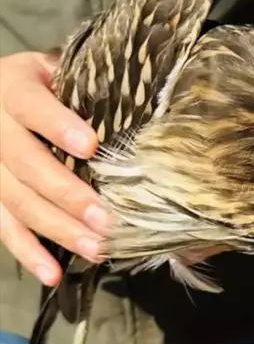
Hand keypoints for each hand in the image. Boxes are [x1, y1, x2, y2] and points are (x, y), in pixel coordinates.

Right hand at [0, 52, 110, 286]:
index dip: (58, 126)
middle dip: (68, 195)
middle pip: (26, 164)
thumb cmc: (42, 81)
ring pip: (16, 202)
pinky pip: (3, 227)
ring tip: (96, 249)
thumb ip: (88, 84)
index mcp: (11, 87)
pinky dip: (27, 253)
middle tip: (107, 219)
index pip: (31, 106)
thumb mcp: (58, 68)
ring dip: (56, 229)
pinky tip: (53, 274)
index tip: (91, 147)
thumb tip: (148, 102)